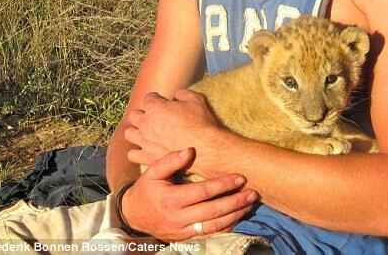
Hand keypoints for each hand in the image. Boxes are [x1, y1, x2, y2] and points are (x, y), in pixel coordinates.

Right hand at [121, 148, 256, 241]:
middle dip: (235, 202)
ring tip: (249, 205)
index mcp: (171, 199)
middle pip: (213, 211)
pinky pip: (210, 235)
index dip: (223, 185)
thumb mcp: (153, 171)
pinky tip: (237, 217)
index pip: (203, 192)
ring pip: (214, 226)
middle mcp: (178, 218)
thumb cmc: (147, 189)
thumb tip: (190, 150)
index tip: (240, 178)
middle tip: (252, 193)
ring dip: (235, 216)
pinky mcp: (186, 238)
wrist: (134, 215)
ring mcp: (183, 231)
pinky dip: (226, 228)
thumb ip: (171, 160)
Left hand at [125, 90, 221, 175]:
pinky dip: (137, 152)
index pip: (149, 98)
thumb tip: (176, 93)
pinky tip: (147, 151)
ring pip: (129, 133)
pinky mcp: (148, 157)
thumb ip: (182, 93)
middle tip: (155, 119)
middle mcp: (146, 123)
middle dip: (143, 115)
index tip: (165, 104)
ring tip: (147, 134)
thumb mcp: (196, 100)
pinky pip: (132, 154)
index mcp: (155, 107)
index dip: (157, 100)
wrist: (206, 149)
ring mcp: (145, 141)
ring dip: (137, 132)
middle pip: (134, 115)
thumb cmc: (202, 123)